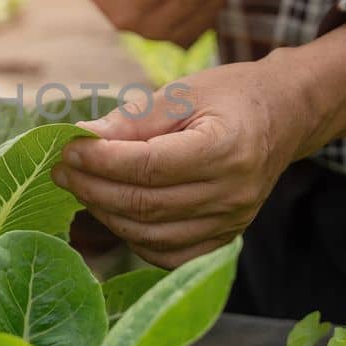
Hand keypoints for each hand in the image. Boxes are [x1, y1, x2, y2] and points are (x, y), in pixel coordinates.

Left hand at [53, 21, 345, 267]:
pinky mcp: (224, 239)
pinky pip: (168, 254)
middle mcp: (233, 193)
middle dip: (94, 187)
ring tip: (81, 186)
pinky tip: (114, 210)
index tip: (68, 149)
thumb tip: (82, 137)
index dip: (101, 161)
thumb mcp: (183, 91)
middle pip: (146, 204)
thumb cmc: (231, 96)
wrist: (283, 117)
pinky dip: (134, 237)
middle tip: (61, 170)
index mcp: (227, 148)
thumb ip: (134, 119)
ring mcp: (232, 223)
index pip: (150, 166)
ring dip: (106, 212)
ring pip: (151, 234)